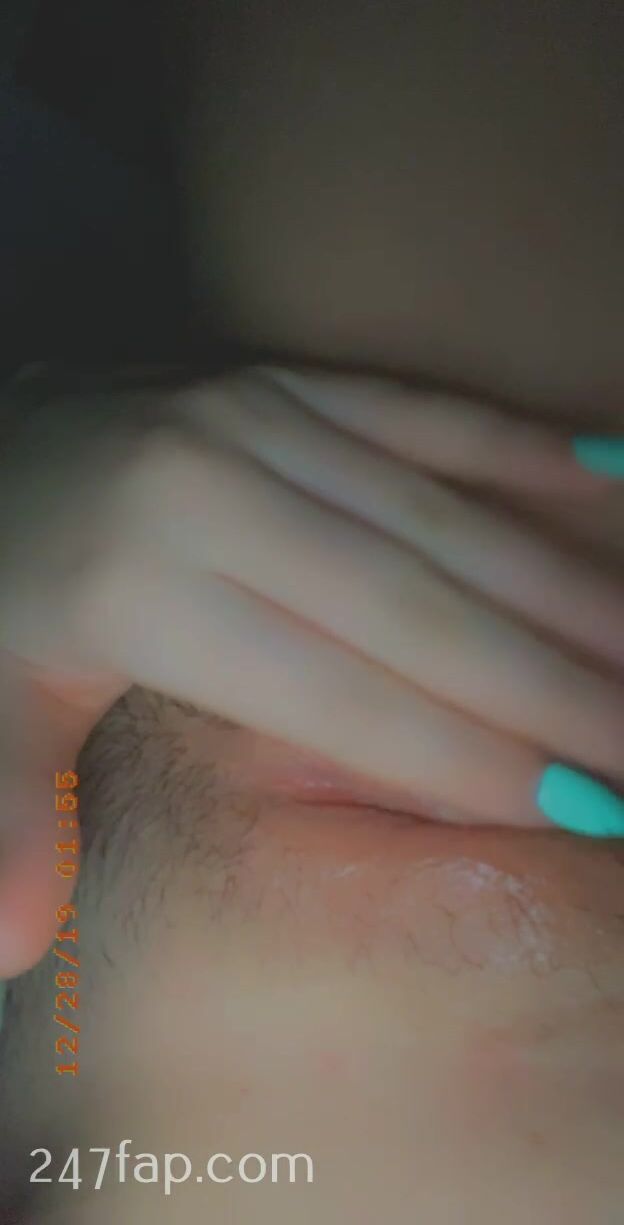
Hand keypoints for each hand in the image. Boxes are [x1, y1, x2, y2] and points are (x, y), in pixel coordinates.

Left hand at [1, 363, 622, 974]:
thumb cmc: (1, 602)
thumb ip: (6, 823)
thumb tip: (10, 948)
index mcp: (140, 592)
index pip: (341, 697)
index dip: (467, 763)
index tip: (587, 813)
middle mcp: (213, 494)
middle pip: (417, 611)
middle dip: (551, 690)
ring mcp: (257, 420)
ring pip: (438, 516)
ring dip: (560, 588)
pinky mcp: (283, 377)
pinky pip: (419, 410)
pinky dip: (516, 444)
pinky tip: (613, 474)